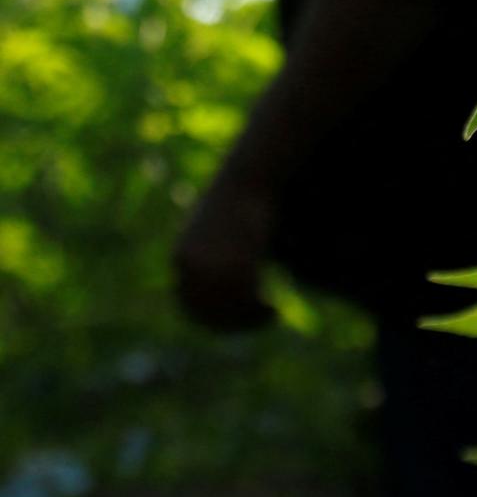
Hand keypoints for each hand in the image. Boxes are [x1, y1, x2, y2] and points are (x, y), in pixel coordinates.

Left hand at [173, 168, 276, 331]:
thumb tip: (226, 279)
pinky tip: (274, 307)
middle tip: (257, 319)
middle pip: (206, 311)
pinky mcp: (234, 260)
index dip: (211, 319)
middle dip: (231, 323)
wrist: (249, 174)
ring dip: (248, 320)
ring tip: (269, 313)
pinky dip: (258, 312)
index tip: (235, 321)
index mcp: (182, 256)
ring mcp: (211, 262)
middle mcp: (190, 264)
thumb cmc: (241, 198)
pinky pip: (244, 299)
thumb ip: (218, 252)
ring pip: (226, 309)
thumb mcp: (222, 228)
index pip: (188, 306)